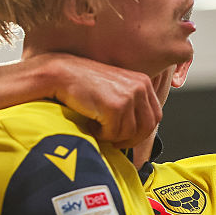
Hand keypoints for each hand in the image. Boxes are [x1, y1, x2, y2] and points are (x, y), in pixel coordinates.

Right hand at [44, 54, 162, 147]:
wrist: (60, 74)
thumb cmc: (84, 83)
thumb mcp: (117, 88)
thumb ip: (132, 103)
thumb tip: (143, 131)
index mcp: (143, 82)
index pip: (154, 117)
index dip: (141, 132)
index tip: (126, 137)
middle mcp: (140, 87)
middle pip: (147, 128)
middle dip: (130, 139)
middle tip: (113, 140)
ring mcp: (129, 96)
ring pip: (129, 133)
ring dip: (112, 136)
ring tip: (97, 125)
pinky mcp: (115, 106)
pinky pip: (113, 134)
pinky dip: (100, 134)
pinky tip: (90, 123)